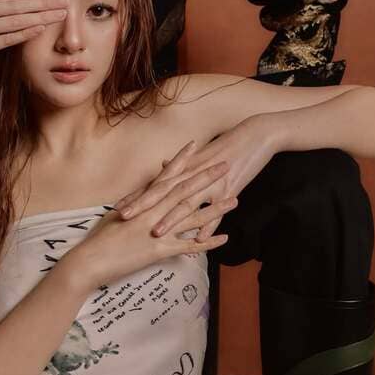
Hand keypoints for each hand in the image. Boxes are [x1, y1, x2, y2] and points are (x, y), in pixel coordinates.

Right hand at [65, 169, 236, 292]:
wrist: (89, 260)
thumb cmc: (99, 239)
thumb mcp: (116, 215)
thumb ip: (132, 205)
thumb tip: (140, 197)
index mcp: (143, 201)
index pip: (166, 175)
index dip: (182, 159)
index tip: (196, 145)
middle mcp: (153, 211)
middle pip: (185, 189)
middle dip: (207, 176)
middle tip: (226, 164)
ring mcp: (157, 229)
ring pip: (192, 216)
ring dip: (215, 208)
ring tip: (235, 199)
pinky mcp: (159, 250)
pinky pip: (189, 246)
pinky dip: (207, 242)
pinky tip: (224, 238)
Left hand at [113, 117, 276, 240]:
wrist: (256, 134)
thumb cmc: (228, 144)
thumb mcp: (201, 155)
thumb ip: (181, 165)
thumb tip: (162, 166)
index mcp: (185, 168)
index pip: (156, 185)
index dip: (137, 196)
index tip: (118, 206)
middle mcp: (194, 175)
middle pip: (164, 193)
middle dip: (143, 206)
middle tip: (123, 217)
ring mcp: (211, 183)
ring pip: (188, 203)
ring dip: (172, 219)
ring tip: (156, 233)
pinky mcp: (230, 189)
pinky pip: (217, 211)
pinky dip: (209, 226)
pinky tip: (200, 240)